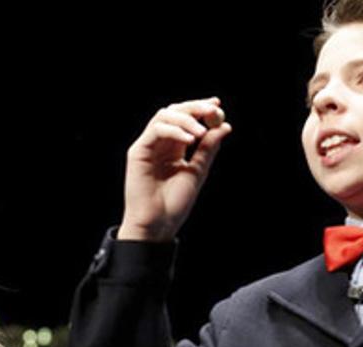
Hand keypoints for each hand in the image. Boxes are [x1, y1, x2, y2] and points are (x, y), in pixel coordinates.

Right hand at [117, 98, 231, 241]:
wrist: (157, 224)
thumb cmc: (174, 204)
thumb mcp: (197, 172)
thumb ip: (208, 149)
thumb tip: (224, 126)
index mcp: (173, 148)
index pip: (186, 119)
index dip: (200, 108)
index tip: (217, 106)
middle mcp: (160, 144)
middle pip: (175, 111)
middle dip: (195, 108)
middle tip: (213, 111)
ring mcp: (148, 146)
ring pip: (164, 116)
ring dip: (185, 119)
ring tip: (201, 132)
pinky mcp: (138, 152)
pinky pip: (155, 130)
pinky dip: (174, 130)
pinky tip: (189, 140)